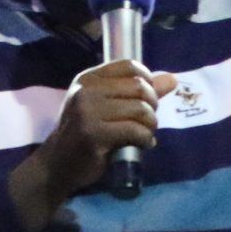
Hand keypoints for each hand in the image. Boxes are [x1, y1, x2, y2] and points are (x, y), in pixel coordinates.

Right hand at [14, 60, 169, 228]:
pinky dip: (146, 139)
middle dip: (152, 106)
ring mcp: (88, 111)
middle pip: (139, 87)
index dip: (148, 80)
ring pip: (140, 109)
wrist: (58, 165)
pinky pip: (135, 131)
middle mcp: (86, 90)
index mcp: (89, 79)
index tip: (147, 99)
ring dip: (151, 125)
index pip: (129, 65)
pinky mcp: (94, 134)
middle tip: (148, 122)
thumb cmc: (86, 135)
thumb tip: (172, 79)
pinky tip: (143, 145)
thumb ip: (138, 92)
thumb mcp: (108, 107)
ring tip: (145, 134)